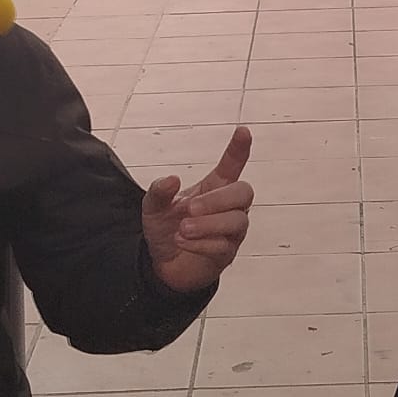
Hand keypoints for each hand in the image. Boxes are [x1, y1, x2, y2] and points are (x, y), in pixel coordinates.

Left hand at [142, 125, 252, 295]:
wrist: (162, 264)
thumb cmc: (166, 228)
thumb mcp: (153, 207)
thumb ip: (159, 191)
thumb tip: (172, 180)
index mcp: (213, 188)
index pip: (232, 166)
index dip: (239, 150)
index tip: (243, 131)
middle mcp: (228, 207)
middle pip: (244, 192)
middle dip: (218, 199)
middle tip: (190, 209)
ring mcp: (231, 232)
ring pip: (237, 221)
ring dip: (208, 224)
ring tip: (183, 229)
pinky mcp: (226, 254)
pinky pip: (224, 246)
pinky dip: (201, 243)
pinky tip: (183, 242)